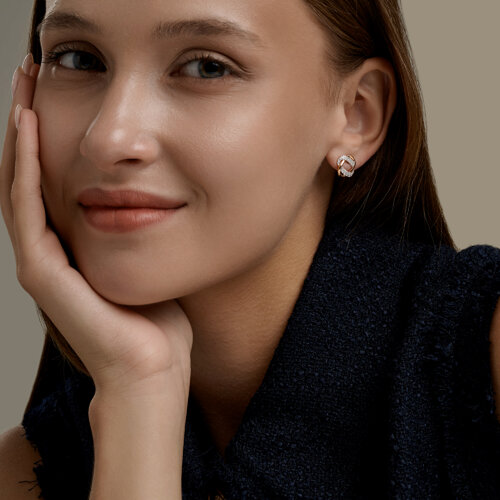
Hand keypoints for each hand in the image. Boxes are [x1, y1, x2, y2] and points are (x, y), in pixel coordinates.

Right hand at [0, 55, 192, 396]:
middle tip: (29, 73)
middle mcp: (50, 248)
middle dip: (27, 121)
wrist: (152, 366)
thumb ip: (142, 227)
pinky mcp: (41, 271)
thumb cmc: (158, 319)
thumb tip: (158, 193)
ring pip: (18, 183)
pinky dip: (23, 166)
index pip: (51, 177)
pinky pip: (26, 207)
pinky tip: (26, 127)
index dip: (48, 134)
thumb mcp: (150, 258)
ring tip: (22, 84)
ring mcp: (40, 259)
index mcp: (74, 244)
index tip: (55, 92)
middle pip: (28, 173)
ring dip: (17, 133)